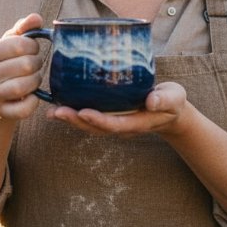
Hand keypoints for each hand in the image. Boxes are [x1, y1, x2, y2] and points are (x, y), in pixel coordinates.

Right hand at [0, 13, 46, 121]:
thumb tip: (37, 18)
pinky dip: (34, 102)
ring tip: (33, 78)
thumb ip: (24, 29)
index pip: (20, 44)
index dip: (33, 46)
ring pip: (25, 86)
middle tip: (34, 66)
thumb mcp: (10, 44)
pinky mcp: (1, 112)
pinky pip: (25, 108)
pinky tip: (32, 96)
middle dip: (37, 64)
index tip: (31, 50)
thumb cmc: (6, 63)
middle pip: (26, 65)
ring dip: (36, 81)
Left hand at [46, 82, 194, 137]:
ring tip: (51, 111)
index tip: (83, 112)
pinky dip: (73, 112)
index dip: (98, 120)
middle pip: (95, 127)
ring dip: (70, 119)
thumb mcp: (174, 98)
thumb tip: (152, 100)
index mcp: (136, 122)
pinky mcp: (109, 113)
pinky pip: (88, 116)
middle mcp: (121, 124)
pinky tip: (58, 104)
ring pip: (88, 124)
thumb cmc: (172, 101)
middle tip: (56, 112)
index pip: (114, 124)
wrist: (170, 110)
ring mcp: (114, 120)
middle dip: (75, 121)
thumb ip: (164, 99)